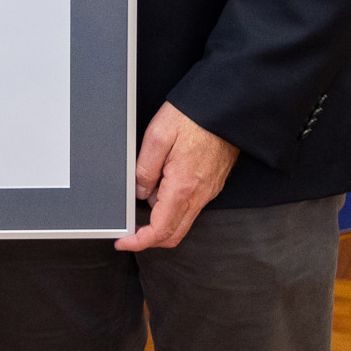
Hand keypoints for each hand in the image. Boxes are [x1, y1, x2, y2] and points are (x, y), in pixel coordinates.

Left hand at [115, 101, 238, 251]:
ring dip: (160, 220)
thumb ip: (144, 168)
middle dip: (149, 239)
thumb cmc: (193, 117)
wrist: (227, 109)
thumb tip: (139, 193)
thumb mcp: (157, 136)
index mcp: (183, 187)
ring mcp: (208, 191)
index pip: (161, 230)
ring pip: (182, 221)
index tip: (123, 241)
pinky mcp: (211, 184)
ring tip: (141, 195)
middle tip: (128, 230)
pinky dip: (172, 206)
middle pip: (174, 234)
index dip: (139, 242)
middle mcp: (199, 195)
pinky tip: (158, 185)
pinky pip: (190, 206)